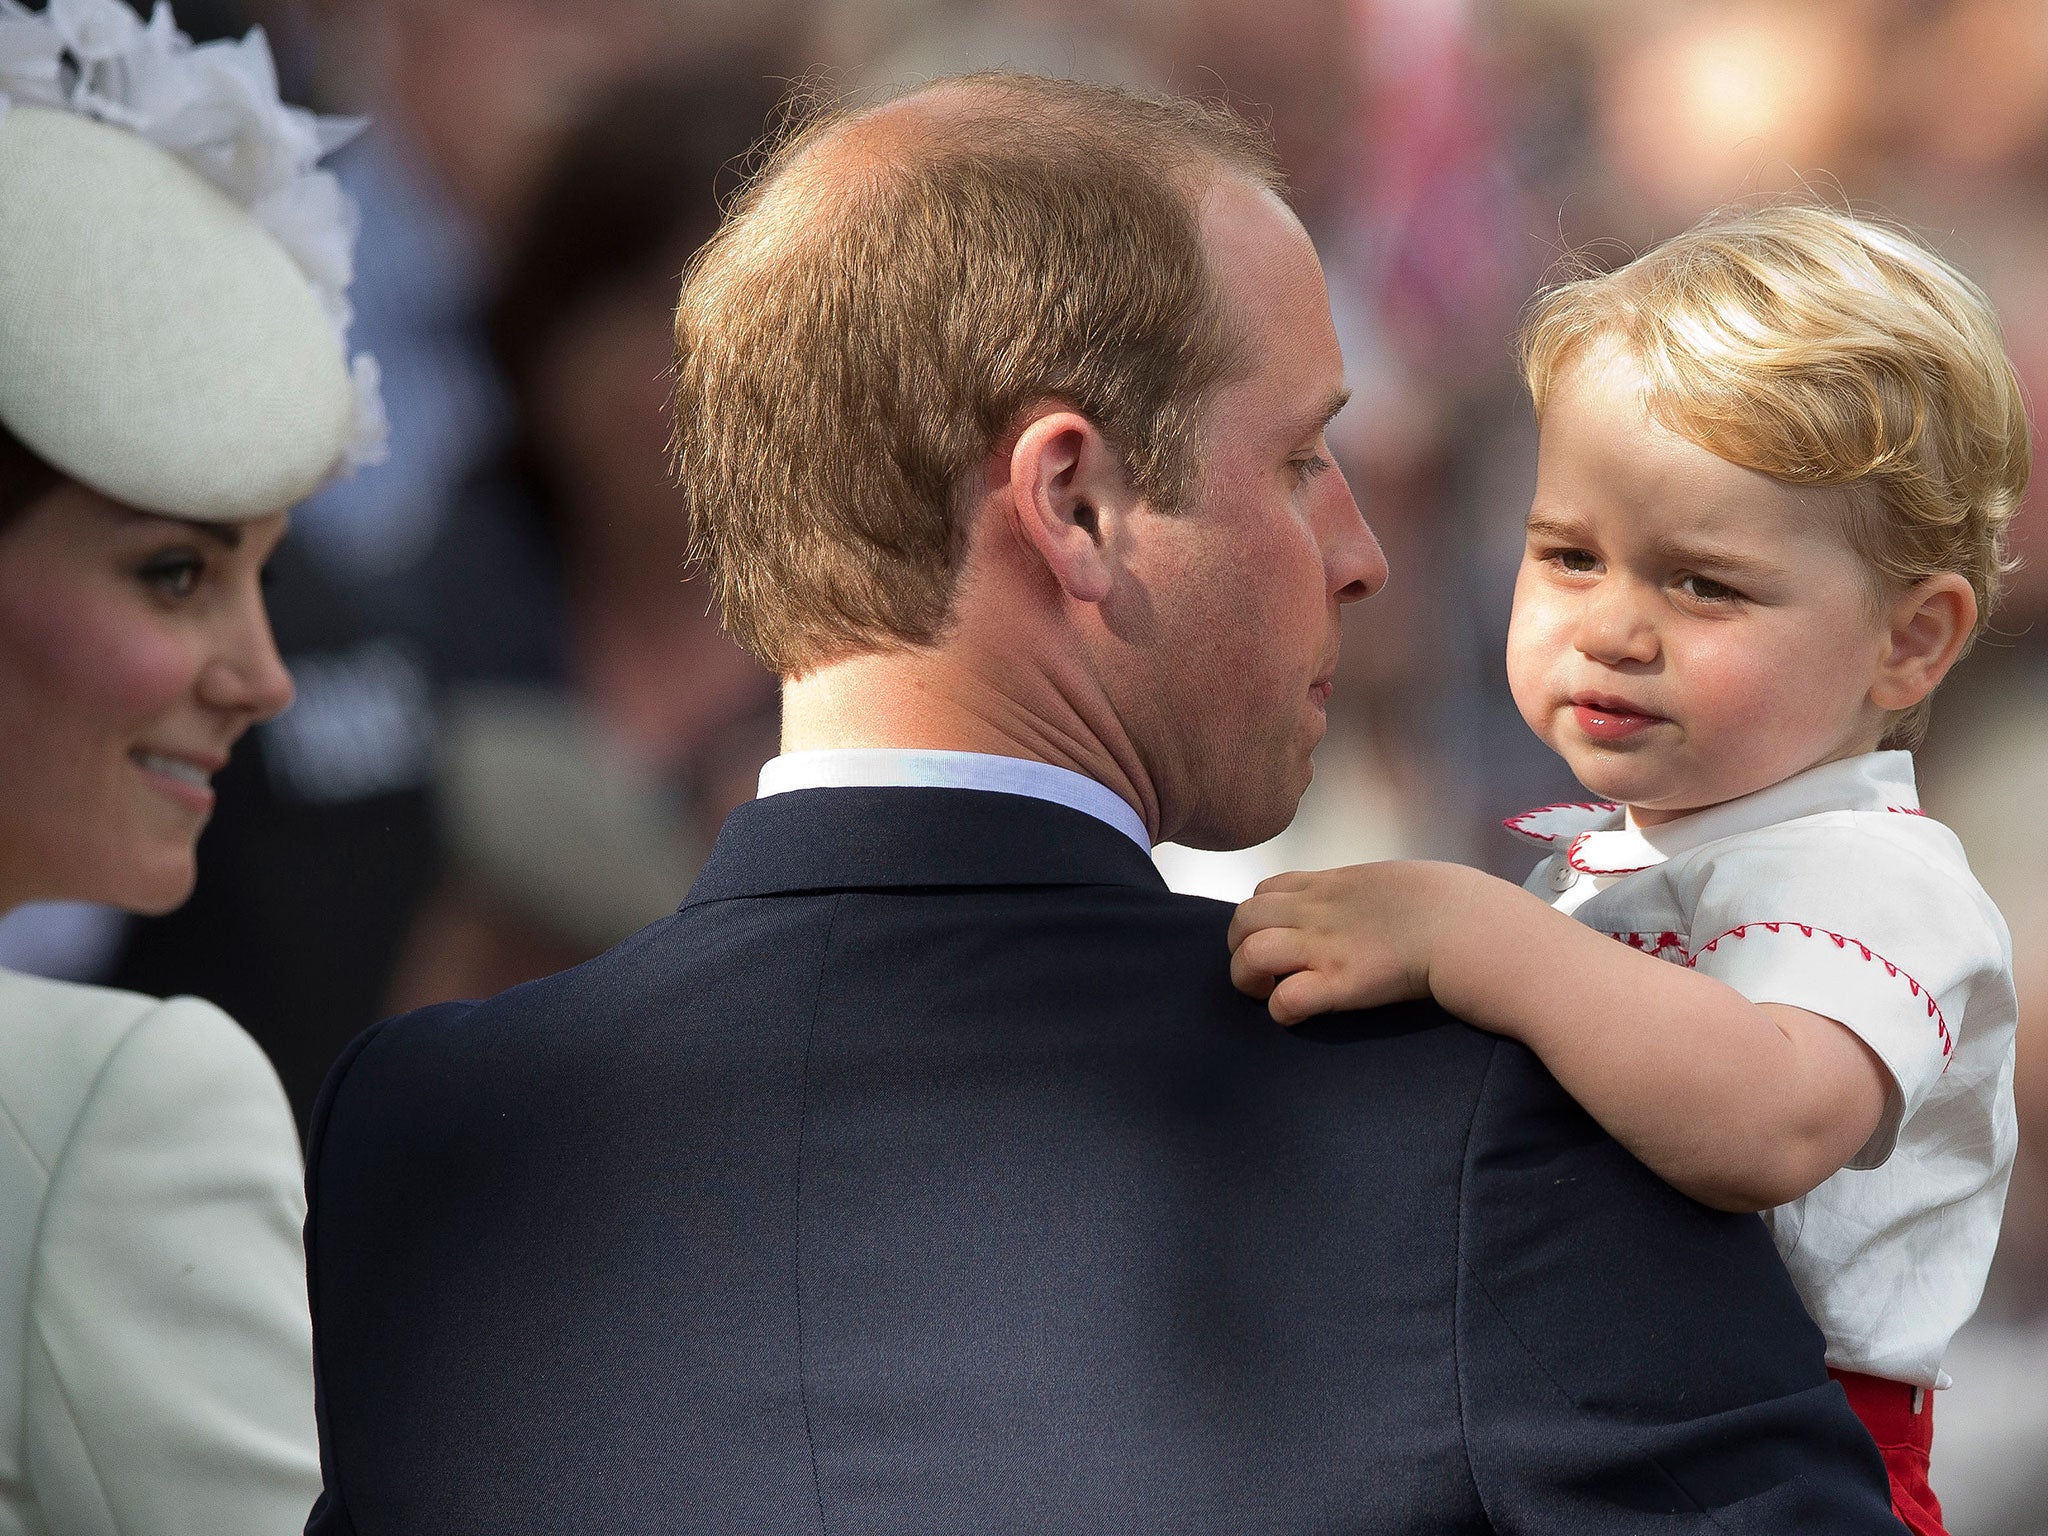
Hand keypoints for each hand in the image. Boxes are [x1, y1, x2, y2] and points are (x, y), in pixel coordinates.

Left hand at [1226, 862, 1458, 1024]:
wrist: (1468, 925)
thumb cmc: (1448, 904)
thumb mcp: (1393, 882)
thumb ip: (1364, 894)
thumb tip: (1367, 908)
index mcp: (1330, 885)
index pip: (1266, 890)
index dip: (1260, 917)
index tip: (1276, 937)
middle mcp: (1317, 912)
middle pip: (1243, 917)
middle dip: (1239, 945)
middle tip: (1261, 968)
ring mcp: (1325, 947)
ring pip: (1250, 954)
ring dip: (1247, 977)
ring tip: (1266, 990)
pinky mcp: (1339, 984)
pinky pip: (1285, 999)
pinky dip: (1280, 1010)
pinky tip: (1297, 1013)